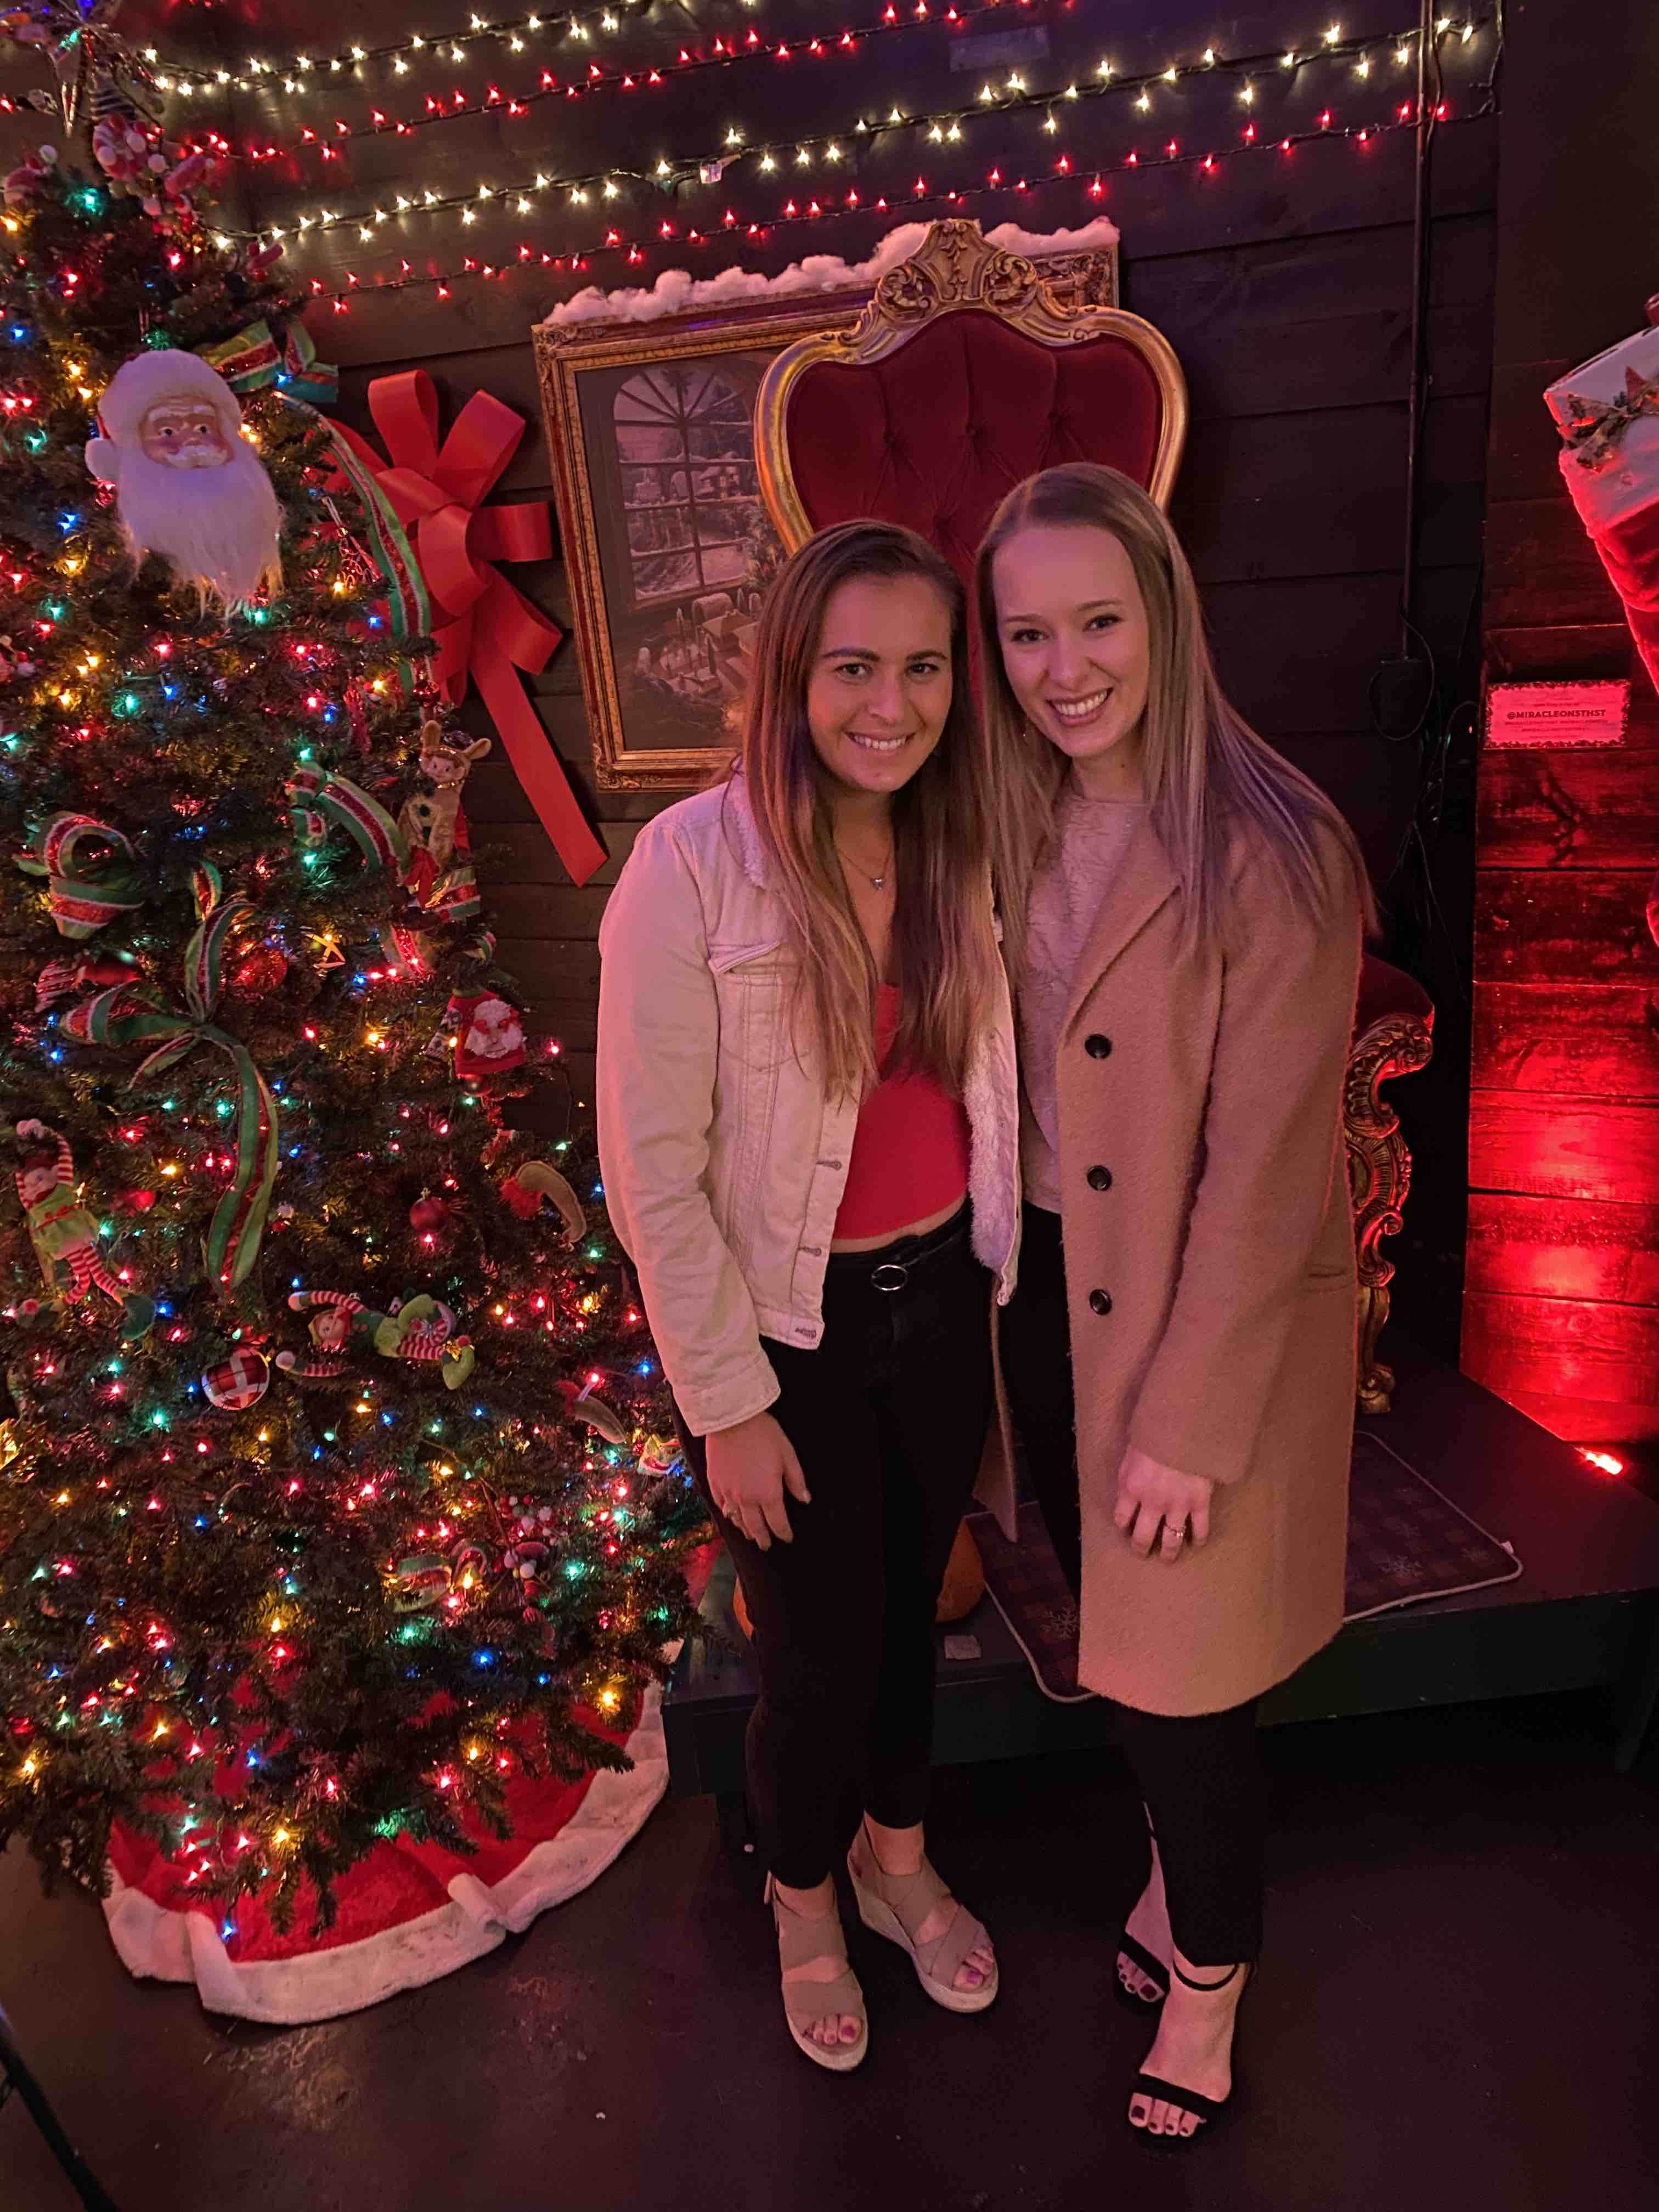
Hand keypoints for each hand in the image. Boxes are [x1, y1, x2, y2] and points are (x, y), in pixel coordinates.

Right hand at [704, 1411, 809, 1551]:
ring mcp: (728, 1493)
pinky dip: (728, 1515)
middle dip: (763, 1538)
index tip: (787, 1538)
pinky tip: (731, 1515)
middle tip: (766, 1546)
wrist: (731, 1418)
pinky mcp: (714, 1483)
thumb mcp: (788, 1454)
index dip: (783, 1533)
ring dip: (745, 1530)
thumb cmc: (763, 1434)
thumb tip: (805, 1499)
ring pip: (736, 1520)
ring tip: (750, 1535)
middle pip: (755, 1527)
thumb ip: (796, 1480)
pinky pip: (721, 1506)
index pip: (777, 1522)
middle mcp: (746, 1499)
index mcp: (767, 1493)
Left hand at [1113, 1444, 1213, 1559]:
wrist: (1185, 1427)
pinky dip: (1199, 1539)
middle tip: (1142, 1553)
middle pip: (1143, 1536)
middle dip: (1140, 1547)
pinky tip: (1197, 1544)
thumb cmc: (1155, 1434)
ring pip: (1171, 1539)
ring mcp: (1178, 1506)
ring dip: (1168, 1552)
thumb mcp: (1131, 1452)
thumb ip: (1127, 1474)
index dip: (1122, 1526)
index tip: (1125, 1528)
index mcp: (1131, 1489)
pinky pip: (1200, 1528)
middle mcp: (1152, 1503)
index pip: (1121, 1517)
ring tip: (1167, 1558)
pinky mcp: (1200, 1503)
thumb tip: (1126, 1489)